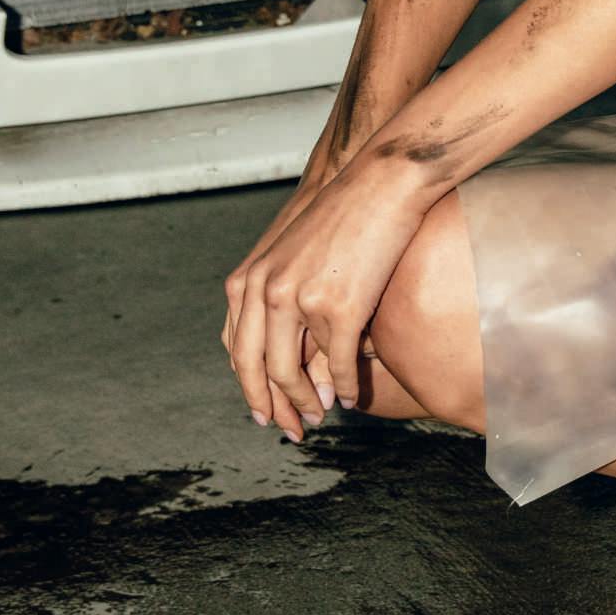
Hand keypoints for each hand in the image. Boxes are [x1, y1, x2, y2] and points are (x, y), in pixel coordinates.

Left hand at [221, 153, 428, 439]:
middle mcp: (264, 294)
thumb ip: (278, 296)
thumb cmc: (339, 215)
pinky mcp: (338, 308)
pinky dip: (344, 386)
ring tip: (319, 416)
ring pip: (291, 373)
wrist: (377, 185)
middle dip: (272, 406)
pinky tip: (350, 396)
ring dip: (306, 402)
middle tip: (290, 430)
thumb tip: (287, 349)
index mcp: (248, 281)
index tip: (264, 410)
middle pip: (255, 369)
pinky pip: (337, 363)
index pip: (237, 350)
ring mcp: (298, 302)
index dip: (250, 387)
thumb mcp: (290, 254)